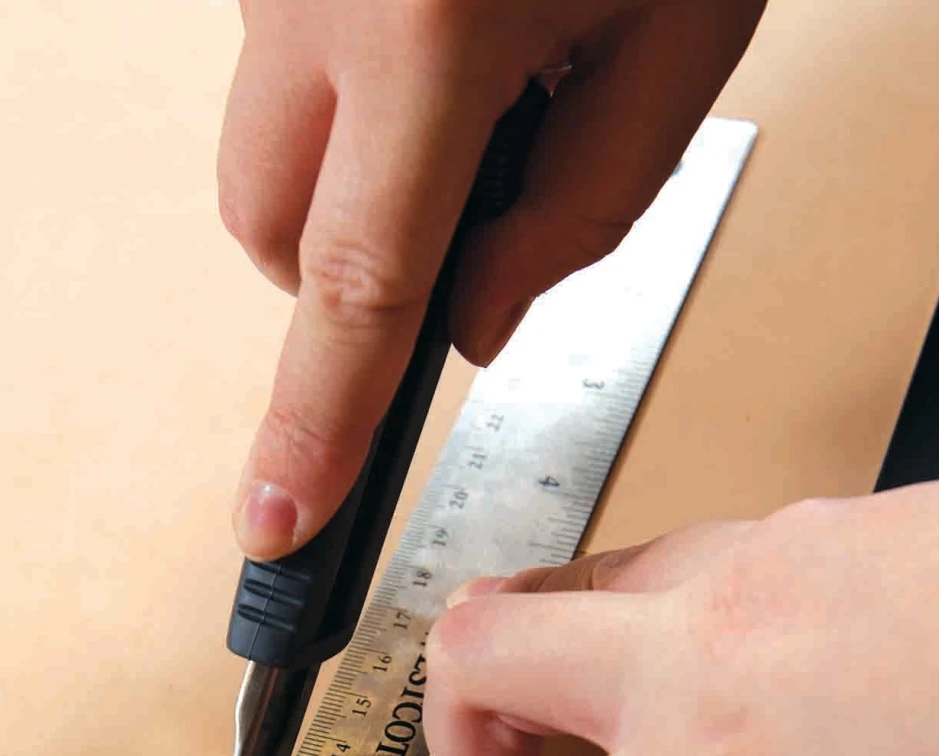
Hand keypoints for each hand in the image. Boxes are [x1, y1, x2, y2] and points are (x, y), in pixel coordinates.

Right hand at [219, 0, 763, 559]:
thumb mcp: (677, 35)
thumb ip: (582, 213)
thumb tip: (475, 323)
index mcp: (430, 29)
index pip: (359, 289)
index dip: (314, 426)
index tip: (275, 523)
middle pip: (271, 238)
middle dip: (346, 280)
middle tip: (458, 222)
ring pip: (260, 159)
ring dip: (343, 186)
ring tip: (462, 94)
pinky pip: (278, 76)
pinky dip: (344, 100)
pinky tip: (432, 31)